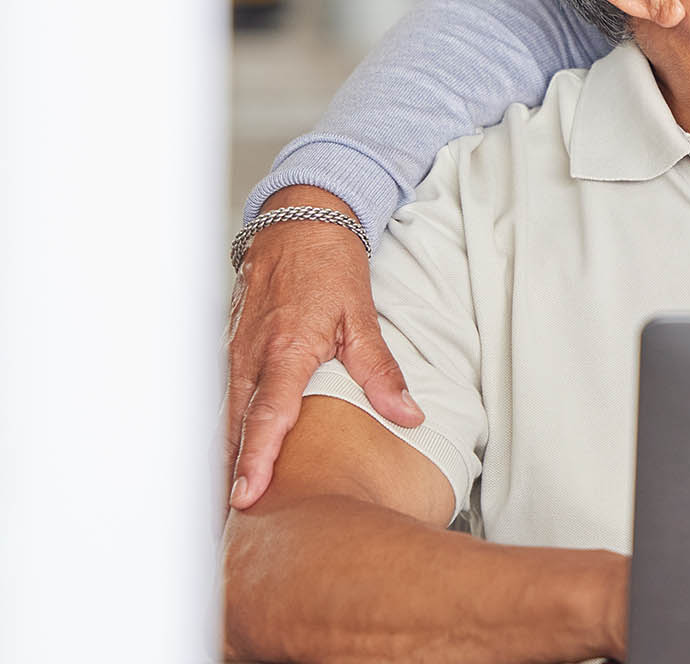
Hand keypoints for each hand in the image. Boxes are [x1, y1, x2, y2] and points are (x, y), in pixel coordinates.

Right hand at [226, 185, 421, 508]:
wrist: (297, 224)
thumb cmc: (328, 266)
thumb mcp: (361, 315)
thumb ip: (381, 371)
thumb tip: (408, 416)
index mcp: (286, 350)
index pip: (269, 415)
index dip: (257, 459)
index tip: (247, 496)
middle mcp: (252, 357)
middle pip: (236, 428)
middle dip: (230, 475)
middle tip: (232, 523)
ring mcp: (235, 355)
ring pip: (224, 418)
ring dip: (223, 460)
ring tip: (226, 507)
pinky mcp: (231, 353)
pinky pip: (223, 402)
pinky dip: (224, 434)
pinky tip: (227, 463)